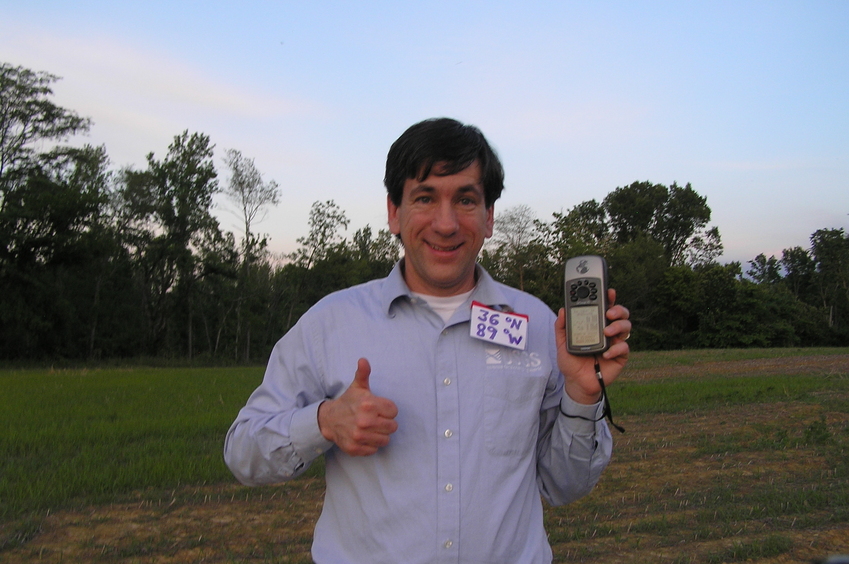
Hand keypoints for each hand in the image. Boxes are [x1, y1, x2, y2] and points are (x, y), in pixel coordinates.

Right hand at [317, 358, 398, 455]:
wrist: (329, 420)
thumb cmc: (348, 402)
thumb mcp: (357, 386)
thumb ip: (363, 373)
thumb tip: (363, 360)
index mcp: (368, 404)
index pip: (394, 411)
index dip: (388, 410)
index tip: (379, 409)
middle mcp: (364, 421)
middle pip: (393, 427)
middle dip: (386, 423)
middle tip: (375, 419)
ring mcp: (359, 436)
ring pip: (386, 440)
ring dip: (380, 435)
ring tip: (371, 428)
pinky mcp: (355, 449)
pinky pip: (375, 449)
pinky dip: (371, 444)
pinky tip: (364, 436)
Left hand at [555, 288, 630, 404]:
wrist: (577, 383)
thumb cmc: (572, 362)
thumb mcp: (562, 343)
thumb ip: (561, 327)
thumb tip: (562, 310)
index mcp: (595, 325)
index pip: (605, 308)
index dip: (608, 298)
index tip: (608, 291)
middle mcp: (608, 331)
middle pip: (621, 314)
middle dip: (618, 309)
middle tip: (609, 313)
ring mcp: (615, 343)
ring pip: (626, 327)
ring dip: (618, 326)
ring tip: (606, 332)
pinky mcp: (620, 356)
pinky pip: (624, 348)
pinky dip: (616, 349)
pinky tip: (606, 354)